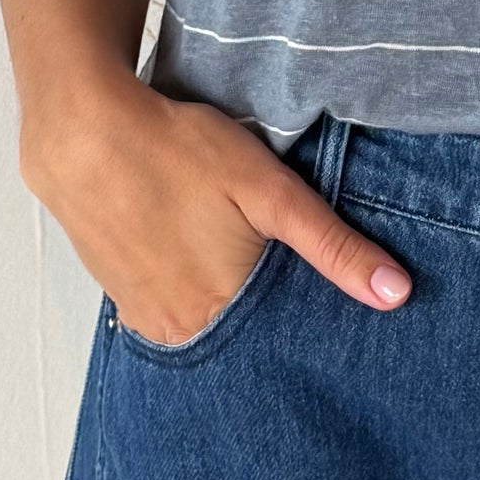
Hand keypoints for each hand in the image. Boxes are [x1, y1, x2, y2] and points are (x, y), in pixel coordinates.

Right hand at [20, 74, 412, 345]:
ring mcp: (143, 315)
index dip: (305, 325)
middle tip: (276, 272)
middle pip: (243, 338)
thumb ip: (332, 246)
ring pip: (205, 323)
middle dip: (267, 317)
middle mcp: (179, 329)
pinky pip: (169, 309)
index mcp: (221, 313)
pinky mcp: (120, 294)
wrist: (82, 133)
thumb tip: (397, 295)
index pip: (282, 346)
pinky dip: (191, 292)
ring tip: (235, 257)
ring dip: (226, 303)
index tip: (320, 306)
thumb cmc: (178, 151)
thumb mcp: (270, 190)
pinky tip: (198, 254)